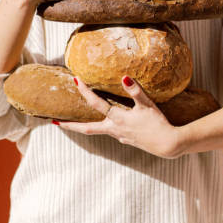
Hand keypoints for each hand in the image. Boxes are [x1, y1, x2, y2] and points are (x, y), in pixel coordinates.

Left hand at [58, 76, 185, 158]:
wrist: (168, 144)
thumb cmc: (158, 124)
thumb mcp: (148, 105)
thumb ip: (135, 91)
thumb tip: (124, 77)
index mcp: (117, 119)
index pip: (96, 104)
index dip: (85, 91)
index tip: (76, 80)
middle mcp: (114, 129)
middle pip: (86, 128)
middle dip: (69, 125)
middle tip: (55, 122)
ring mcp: (120, 136)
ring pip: (97, 131)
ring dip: (84, 126)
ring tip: (76, 122)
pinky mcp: (127, 139)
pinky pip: (111, 132)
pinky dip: (104, 127)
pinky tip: (110, 124)